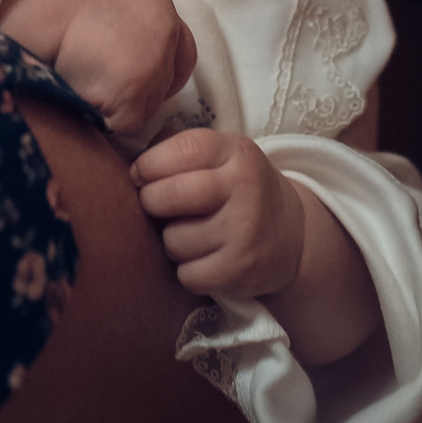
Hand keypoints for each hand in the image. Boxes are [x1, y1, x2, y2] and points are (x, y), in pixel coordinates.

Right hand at [0, 0, 196, 141]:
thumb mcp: (112, 2)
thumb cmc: (61, 5)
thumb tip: (133, 63)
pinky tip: (82, 94)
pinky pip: (122, 123)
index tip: (142, 80)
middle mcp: (165, 37)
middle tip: (104, 86)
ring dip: (118, 107)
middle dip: (140, 93)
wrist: (43, 10)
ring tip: (86, 84)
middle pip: (165, 86)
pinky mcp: (132, 97)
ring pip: (145, 109)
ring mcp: (152, 68)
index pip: (183, 54)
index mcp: (162, 10)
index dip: (164, 72)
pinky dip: (103, 116)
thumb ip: (136, 29)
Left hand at [132, 128, 305, 299]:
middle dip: (151, 203)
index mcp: (237, 152)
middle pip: (166, 195)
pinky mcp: (240, 269)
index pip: (180, 150)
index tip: (141, 175)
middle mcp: (244, 188)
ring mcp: (245, 231)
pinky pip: (187, 274)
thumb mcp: (220, 155)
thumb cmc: (236, 190)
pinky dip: (188, 270)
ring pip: (172, 240)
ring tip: (190, 233)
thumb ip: (176, 147)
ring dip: (172, 240)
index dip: (148, 165)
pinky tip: (204, 258)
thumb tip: (131, 163)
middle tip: (159, 206)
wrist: (290, 235)